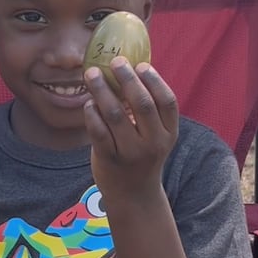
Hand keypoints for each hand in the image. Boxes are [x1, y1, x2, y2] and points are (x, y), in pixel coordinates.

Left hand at [83, 57, 179, 201]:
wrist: (133, 195)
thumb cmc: (143, 156)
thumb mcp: (155, 136)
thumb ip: (148, 111)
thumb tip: (130, 69)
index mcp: (169, 134)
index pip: (167, 102)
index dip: (155, 81)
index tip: (141, 65)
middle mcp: (153, 143)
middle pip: (142, 104)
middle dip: (127, 79)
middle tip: (115, 62)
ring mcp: (131, 153)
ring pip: (115, 114)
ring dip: (102, 90)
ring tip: (92, 74)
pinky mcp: (109, 159)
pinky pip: (98, 131)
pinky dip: (92, 113)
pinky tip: (89, 103)